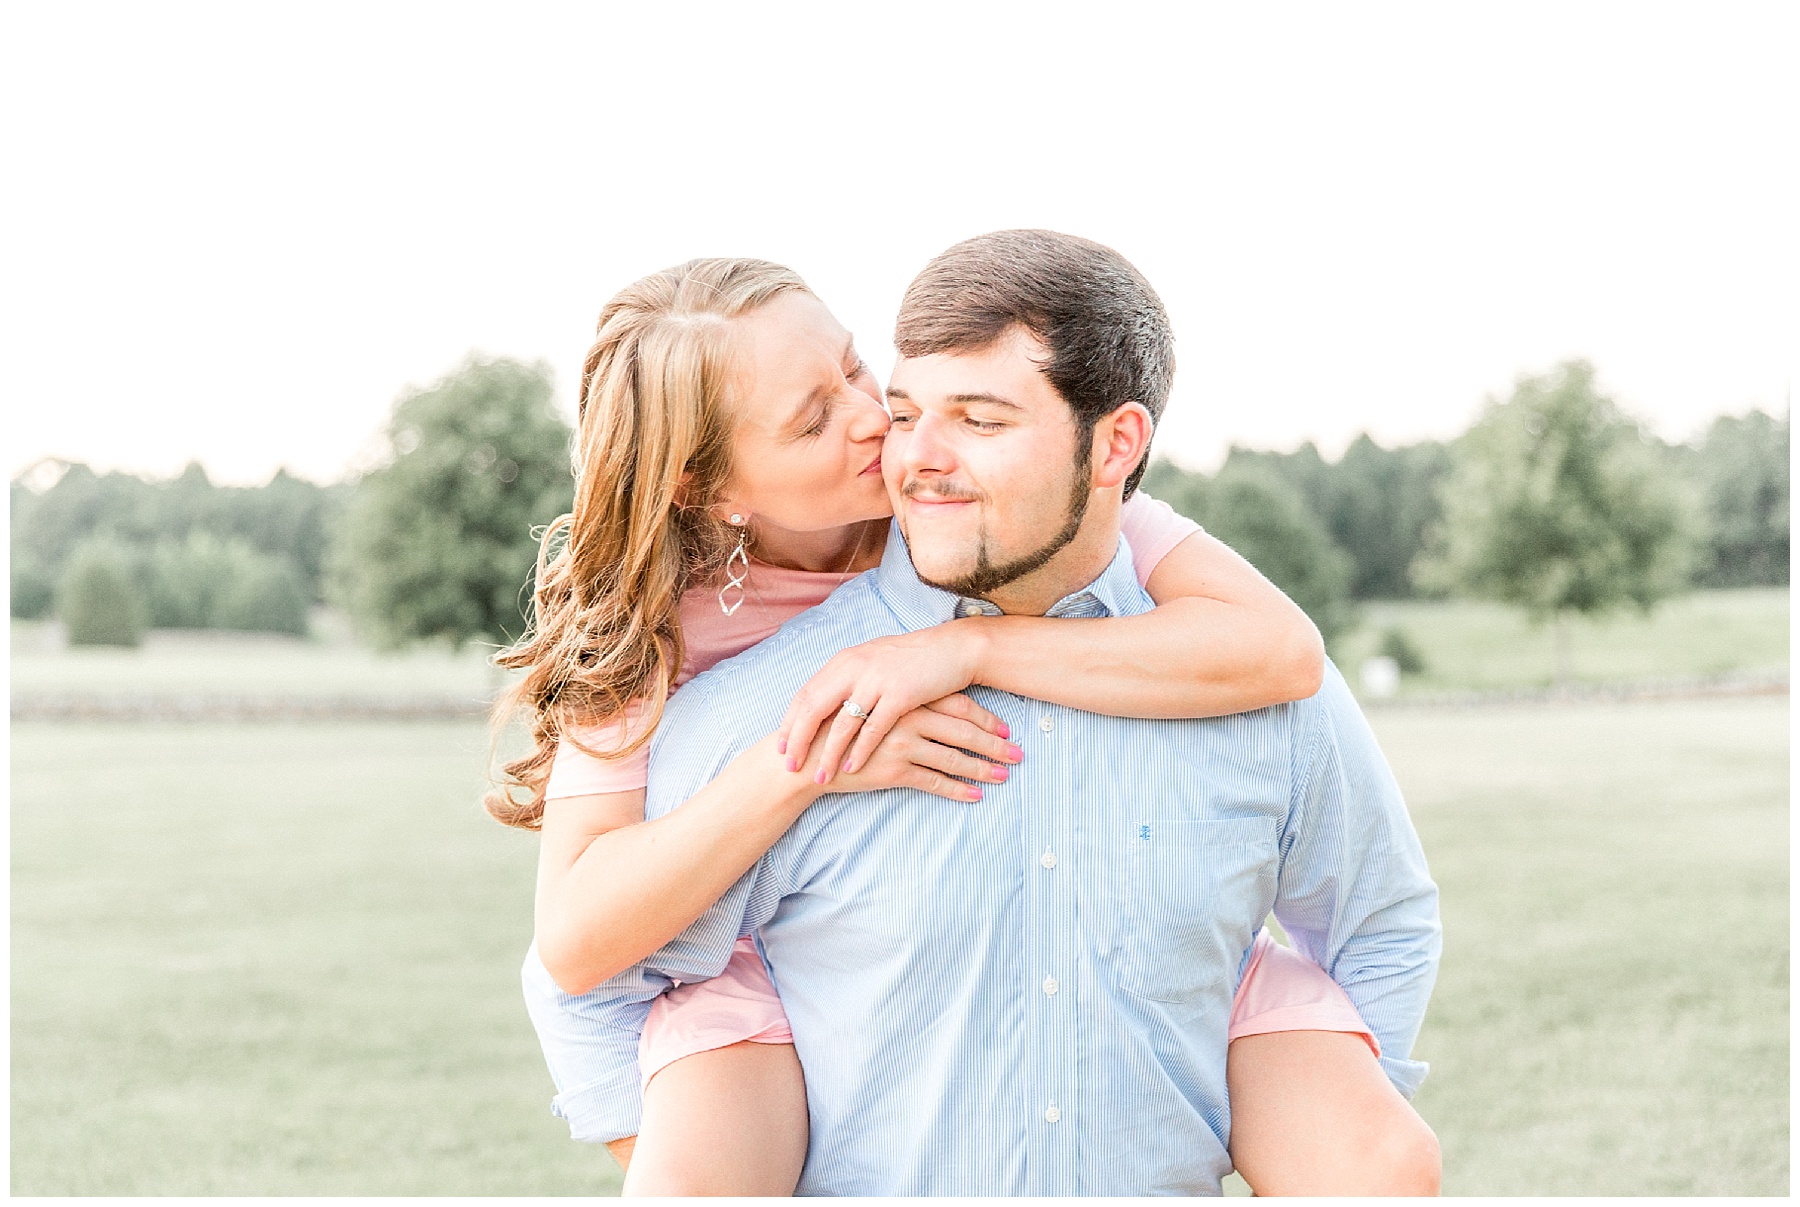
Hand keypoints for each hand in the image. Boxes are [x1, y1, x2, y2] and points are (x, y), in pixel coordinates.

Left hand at [778, 624, 1001, 784]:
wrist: (953, 649)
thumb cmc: (913, 659)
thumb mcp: (872, 661)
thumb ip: (848, 677)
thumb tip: (825, 699)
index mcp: (845, 660)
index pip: (806, 694)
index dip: (790, 722)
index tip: (782, 747)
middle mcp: (855, 667)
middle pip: (814, 708)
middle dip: (799, 740)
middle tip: (790, 766)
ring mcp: (877, 680)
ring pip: (842, 723)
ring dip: (829, 753)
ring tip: (820, 777)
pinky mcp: (900, 694)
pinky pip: (873, 729)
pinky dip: (859, 751)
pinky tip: (851, 769)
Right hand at [819, 694, 1020, 802]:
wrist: (808, 754)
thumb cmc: (838, 727)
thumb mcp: (872, 704)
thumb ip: (901, 702)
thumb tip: (933, 707)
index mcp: (906, 698)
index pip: (956, 706)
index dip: (984, 718)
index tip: (1005, 728)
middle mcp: (908, 719)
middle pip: (963, 731)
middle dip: (994, 744)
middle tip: (1019, 753)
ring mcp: (902, 745)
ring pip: (953, 757)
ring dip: (982, 768)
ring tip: (1005, 776)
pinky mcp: (894, 771)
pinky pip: (934, 782)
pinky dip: (957, 790)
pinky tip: (976, 796)